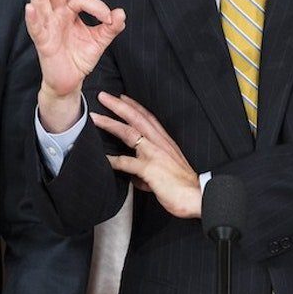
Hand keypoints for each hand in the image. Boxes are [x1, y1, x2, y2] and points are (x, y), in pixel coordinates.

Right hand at [25, 0, 125, 131]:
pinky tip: (30, 7)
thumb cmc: (79, 58)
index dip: (98, 6)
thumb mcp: (99, 41)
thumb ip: (110, 27)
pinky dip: (32, 17)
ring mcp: (47, 26)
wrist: (69, 82)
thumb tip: (122, 13)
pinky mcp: (42, 41)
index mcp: (69, 12)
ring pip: (41, 0)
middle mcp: (56, 15)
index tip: (110, 18)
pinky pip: (36, 27)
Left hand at [91, 92, 201, 218]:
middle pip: (136, 118)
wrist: (197, 197)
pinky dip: (113, 160)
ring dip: (110, 124)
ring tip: (95, 118)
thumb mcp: (166, 170)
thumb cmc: (182, 186)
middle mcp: (159, 144)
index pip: (148, 118)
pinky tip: (102, 158)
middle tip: (103, 96)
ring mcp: (154, 154)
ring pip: (129, 133)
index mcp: (165, 142)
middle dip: (119, 106)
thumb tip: (134, 174)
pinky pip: (127, 162)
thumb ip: (149, 167)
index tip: (122, 97)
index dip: (134, 106)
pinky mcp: (150, 169)